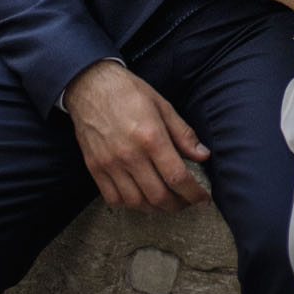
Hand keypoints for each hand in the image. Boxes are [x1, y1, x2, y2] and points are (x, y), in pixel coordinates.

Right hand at [64, 61, 211, 211]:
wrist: (90, 86)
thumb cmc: (129, 92)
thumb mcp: (163, 105)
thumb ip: (183, 134)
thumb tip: (203, 155)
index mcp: (151, 136)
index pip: (177, 177)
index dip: (194, 193)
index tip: (203, 198)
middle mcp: (130, 155)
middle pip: (159, 196)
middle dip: (178, 204)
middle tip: (187, 200)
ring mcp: (110, 164)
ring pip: (137, 202)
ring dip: (155, 207)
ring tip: (166, 201)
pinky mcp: (94, 168)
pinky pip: (114, 199)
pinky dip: (131, 204)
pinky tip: (141, 196)